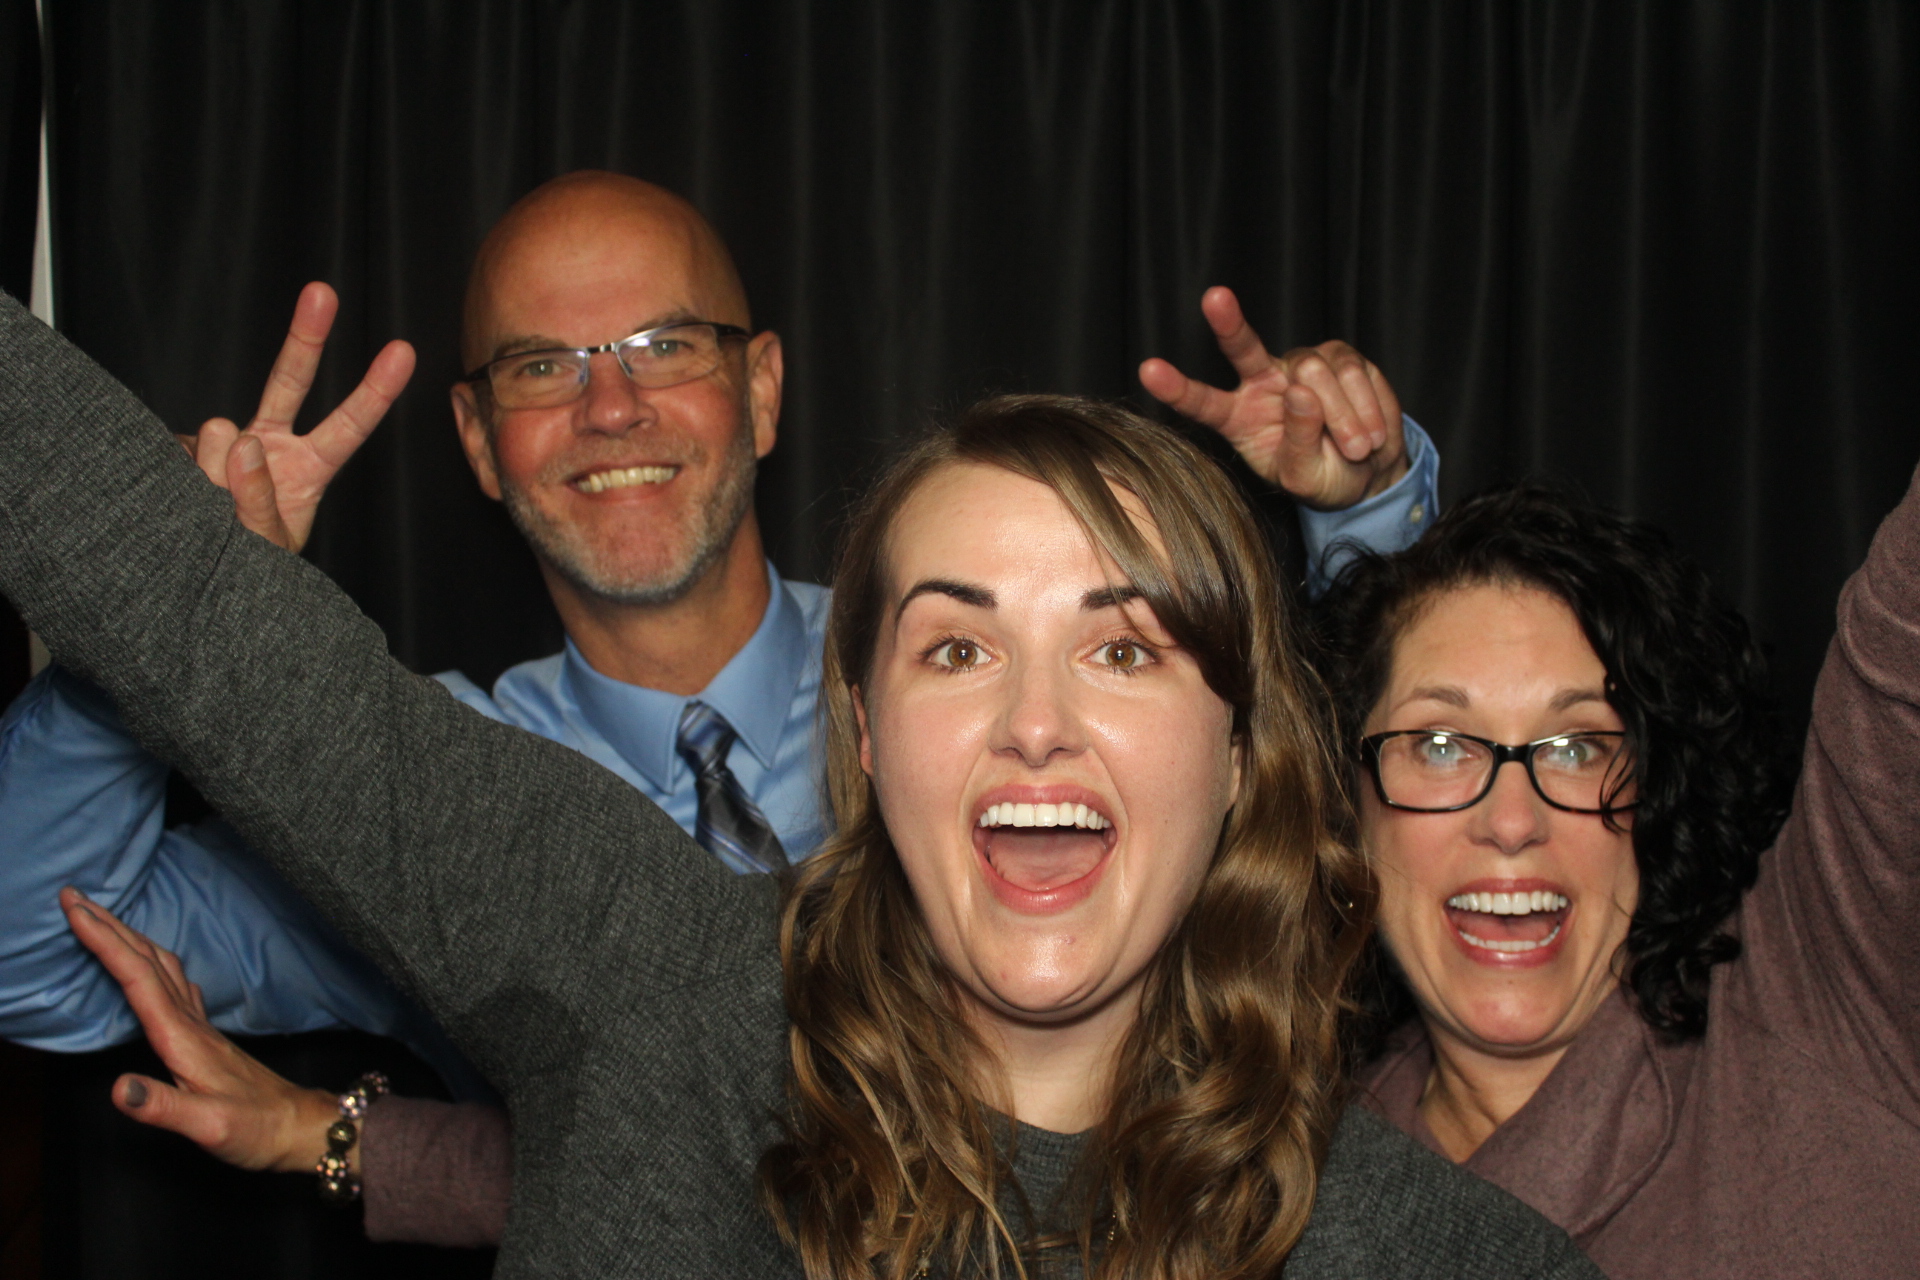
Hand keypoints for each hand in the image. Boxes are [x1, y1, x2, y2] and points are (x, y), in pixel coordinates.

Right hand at [60, 887, 345, 1175]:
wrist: (297, 1128)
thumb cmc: (257, 1129)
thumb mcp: (209, 1126)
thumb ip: (162, 1106)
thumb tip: (119, 1087)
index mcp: (183, 1038)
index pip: (138, 979)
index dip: (105, 943)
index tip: (75, 912)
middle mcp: (191, 1024)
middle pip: (147, 962)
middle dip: (109, 926)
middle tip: (74, 896)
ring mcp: (200, 1027)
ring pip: (162, 968)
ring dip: (129, 939)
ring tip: (101, 919)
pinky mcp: (205, 1037)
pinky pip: (174, 984)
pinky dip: (152, 964)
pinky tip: (152, 964)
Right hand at [179, 281, 414, 552]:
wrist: (199, 572)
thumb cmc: (253, 564)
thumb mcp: (269, 546)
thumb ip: (258, 502)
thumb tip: (240, 442)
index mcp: (310, 469)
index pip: (349, 427)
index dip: (375, 391)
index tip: (403, 352)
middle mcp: (274, 444)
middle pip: (290, 381)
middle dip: (305, 337)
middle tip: (323, 293)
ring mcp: (229, 443)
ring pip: (220, 433)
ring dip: (213, 476)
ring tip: (215, 508)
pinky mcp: (185, 447)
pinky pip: (182, 454)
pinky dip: (183, 479)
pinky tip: (189, 497)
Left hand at [1139, 285, 1408, 510]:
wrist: (1369, 470)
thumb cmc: (1325, 476)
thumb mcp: (1306, 477)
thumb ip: (1298, 441)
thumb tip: (1300, 393)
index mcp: (1238, 417)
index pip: (1202, 401)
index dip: (1177, 387)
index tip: (1149, 370)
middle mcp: (1262, 382)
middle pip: (1242, 348)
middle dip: (1228, 323)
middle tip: (1214, 298)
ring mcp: (1299, 365)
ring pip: (1314, 372)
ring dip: (1343, 417)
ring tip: (1356, 449)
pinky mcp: (1338, 356)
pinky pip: (1351, 371)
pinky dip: (1367, 406)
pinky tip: (1371, 433)